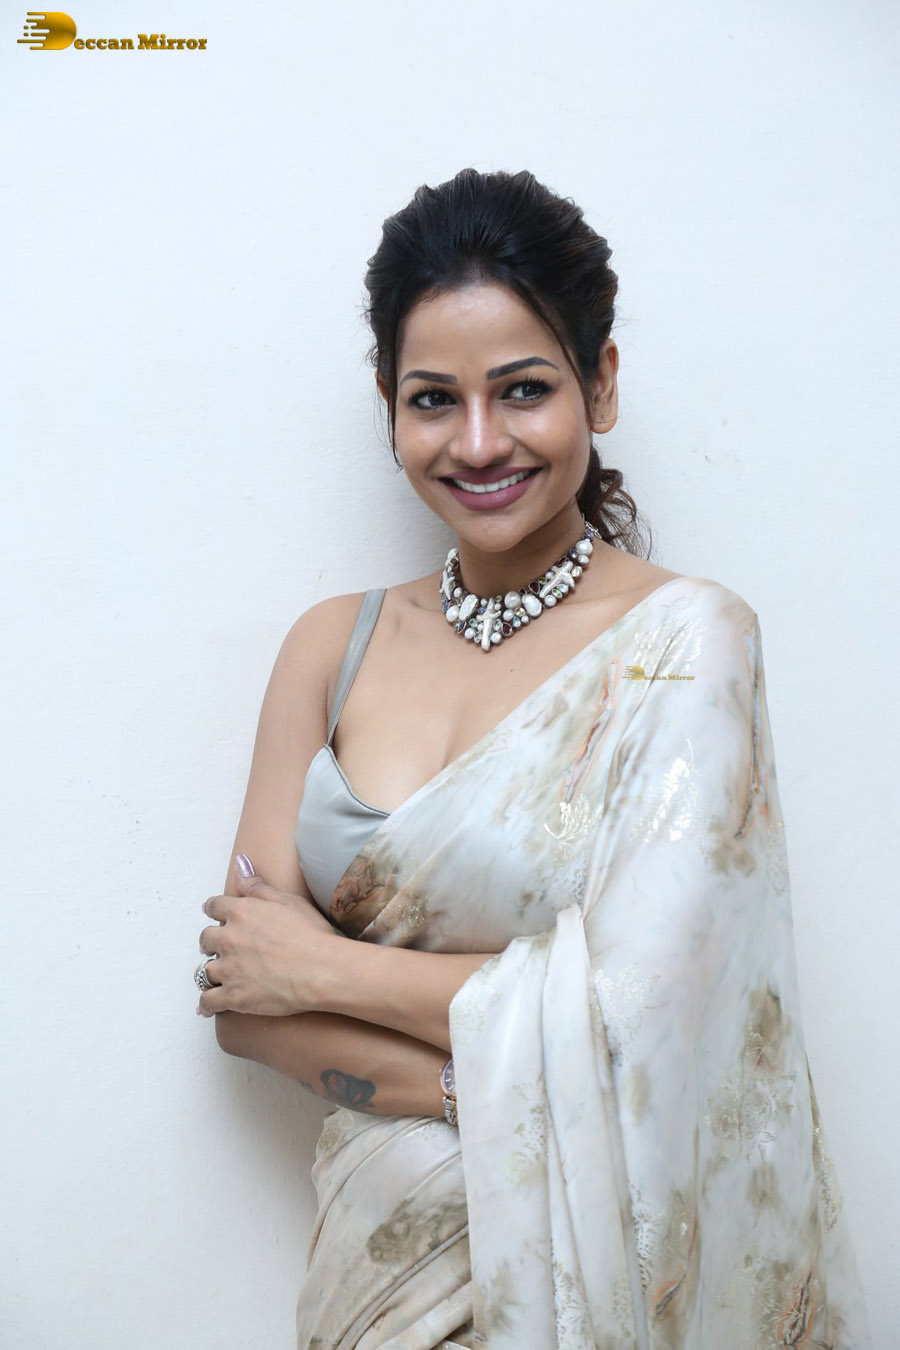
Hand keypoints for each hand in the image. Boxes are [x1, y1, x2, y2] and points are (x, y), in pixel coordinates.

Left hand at [197, 855, 343, 1017]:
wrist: (322, 970)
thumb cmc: (311, 934)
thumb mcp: (287, 900)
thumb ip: (258, 885)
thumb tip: (240, 865)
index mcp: (241, 912)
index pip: (214, 907)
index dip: (214, 910)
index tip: (215, 914)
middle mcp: (229, 939)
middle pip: (205, 939)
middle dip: (211, 942)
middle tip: (220, 947)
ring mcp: (229, 969)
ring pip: (206, 971)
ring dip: (213, 972)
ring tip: (221, 976)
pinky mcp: (234, 996)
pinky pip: (208, 1001)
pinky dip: (206, 1005)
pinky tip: (207, 1007)